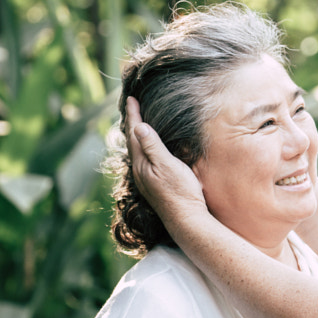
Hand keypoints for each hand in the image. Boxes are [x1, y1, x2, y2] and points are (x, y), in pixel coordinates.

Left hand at [125, 97, 205, 220]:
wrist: (186, 219)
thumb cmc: (180, 191)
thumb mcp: (167, 165)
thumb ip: (152, 146)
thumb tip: (138, 127)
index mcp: (141, 164)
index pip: (134, 133)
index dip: (133, 115)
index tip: (131, 98)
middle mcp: (140, 171)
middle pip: (132, 141)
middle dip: (131, 123)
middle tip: (131, 107)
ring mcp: (146, 179)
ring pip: (136, 151)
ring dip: (136, 135)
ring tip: (137, 124)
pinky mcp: (153, 184)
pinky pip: (143, 159)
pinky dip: (143, 147)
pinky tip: (148, 150)